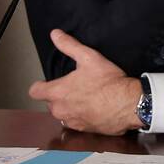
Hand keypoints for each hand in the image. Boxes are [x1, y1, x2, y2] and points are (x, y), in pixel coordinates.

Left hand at [28, 29, 142, 134]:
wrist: (129, 104)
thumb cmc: (108, 82)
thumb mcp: (89, 58)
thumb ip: (69, 46)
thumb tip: (55, 34)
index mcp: (57, 92)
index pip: (35, 91)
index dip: (41, 85)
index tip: (50, 82)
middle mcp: (60, 110)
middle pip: (50, 103)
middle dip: (59, 96)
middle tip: (76, 87)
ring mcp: (71, 121)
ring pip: (63, 113)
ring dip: (70, 107)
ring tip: (86, 98)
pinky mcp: (83, 130)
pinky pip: (76, 122)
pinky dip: (82, 116)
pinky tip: (94, 109)